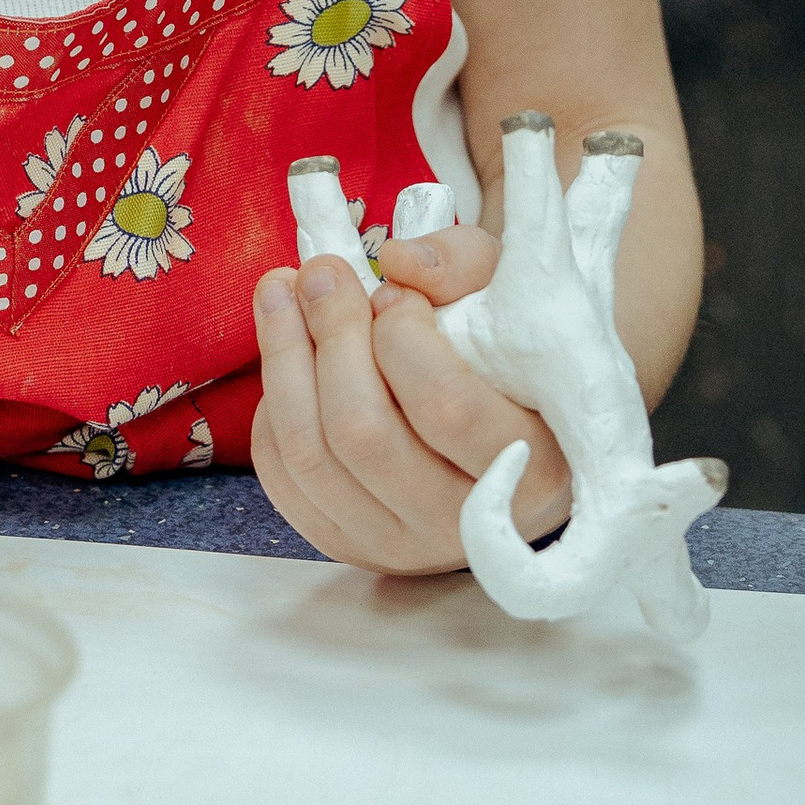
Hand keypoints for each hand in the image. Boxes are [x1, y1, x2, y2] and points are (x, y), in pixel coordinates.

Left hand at [250, 225, 571, 574]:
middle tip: (322, 272)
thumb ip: (465, 265)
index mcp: (530, 467)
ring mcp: (399, 543)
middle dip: (330, 335)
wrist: (508, 442)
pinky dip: (274, 407)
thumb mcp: (511, 299)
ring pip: (310, 456)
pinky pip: (285, 478)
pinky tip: (290, 358)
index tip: (393, 291)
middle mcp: (462, 523)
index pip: (446, 407)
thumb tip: (399, 261)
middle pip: (363, 434)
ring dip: (283, 358)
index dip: (403, 337)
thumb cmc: (512, 363)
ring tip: (283, 292)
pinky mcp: (349, 544)